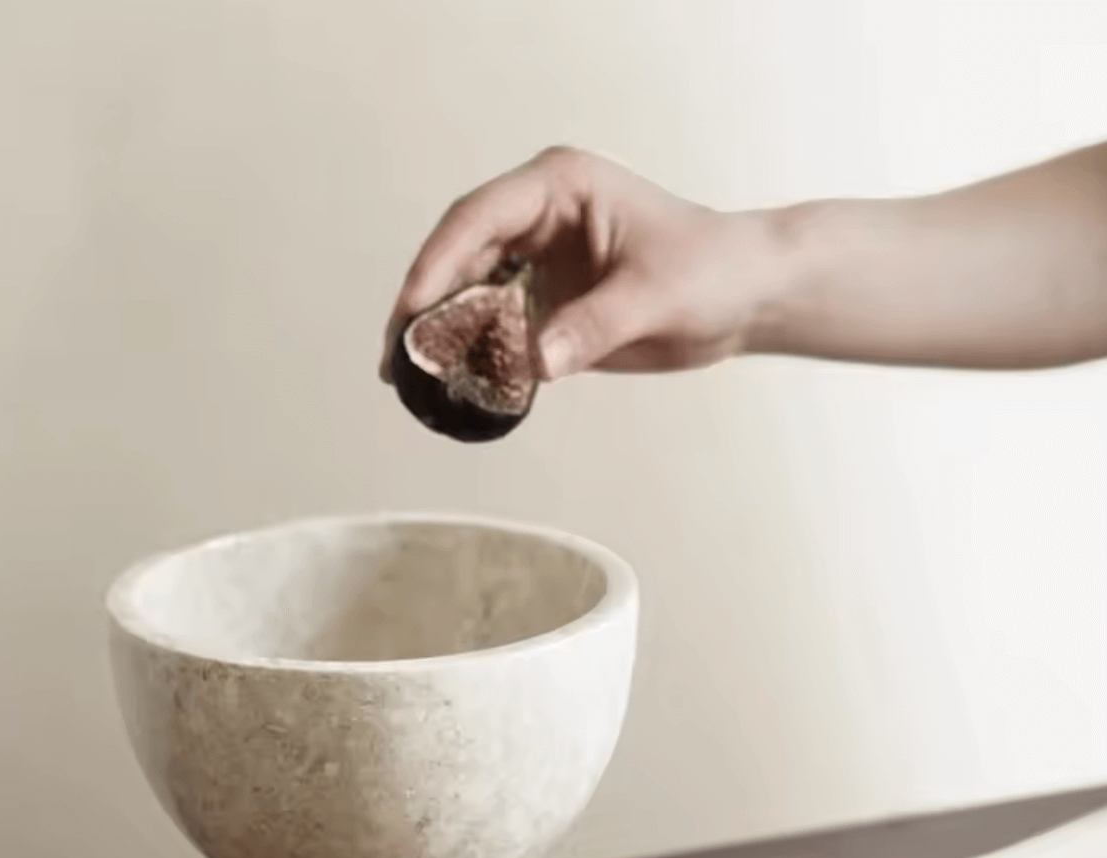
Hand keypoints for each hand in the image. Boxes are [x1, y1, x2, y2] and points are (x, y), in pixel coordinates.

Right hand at [380, 147, 775, 382]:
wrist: (745, 297)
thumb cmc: (711, 270)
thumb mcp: (653, 296)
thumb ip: (592, 327)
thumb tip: (534, 362)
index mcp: (557, 187)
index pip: (477, 219)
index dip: (437, 263)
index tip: (413, 310)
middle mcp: (537, 218)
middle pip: (458, 255)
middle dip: (424, 304)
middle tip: (396, 356)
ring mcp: (537, 261)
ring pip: (469, 292)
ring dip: (440, 334)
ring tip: (408, 377)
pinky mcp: (546, 304)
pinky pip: (495, 327)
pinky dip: (473, 355)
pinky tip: (452, 385)